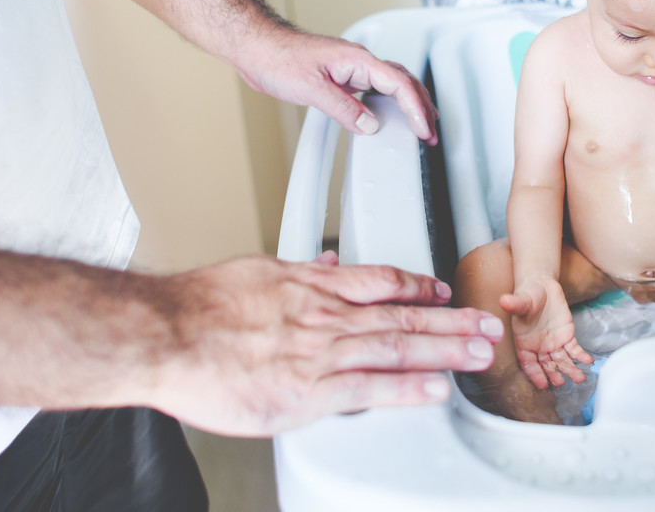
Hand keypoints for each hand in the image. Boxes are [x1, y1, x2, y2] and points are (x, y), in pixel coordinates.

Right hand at [148, 251, 502, 435]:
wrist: (167, 334)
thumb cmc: (200, 306)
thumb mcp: (254, 272)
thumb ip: (295, 272)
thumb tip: (323, 262)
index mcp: (312, 285)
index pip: (380, 281)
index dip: (417, 286)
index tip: (441, 290)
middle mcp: (325, 316)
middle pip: (402, 314)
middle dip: (450, 320)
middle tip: (486, 324)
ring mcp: (320, 352)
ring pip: (397, 346)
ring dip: (444, 349)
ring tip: (478, 353)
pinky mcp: (306, 391)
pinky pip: (368, 388)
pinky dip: (406, 388)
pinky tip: (435, 390)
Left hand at [235, 23, 437, 143]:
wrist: (256, 48)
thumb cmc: (277, 58)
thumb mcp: (312, 88)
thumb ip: (344, 109)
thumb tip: (370, 125)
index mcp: (358, 60)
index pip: (399, 84)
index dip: (415, 108)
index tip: (423, 129)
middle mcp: (358, 62)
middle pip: (403, 82)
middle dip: (422, 107)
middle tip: (430, 132)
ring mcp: (351, 69)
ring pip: (392, 84)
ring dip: (409, 104)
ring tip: (420, 124)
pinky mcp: (341, 77)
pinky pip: (374, 89)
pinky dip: (389, 103)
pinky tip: (387, 115)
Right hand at [499, 277, 591, 389]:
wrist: (541, 286)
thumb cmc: (527, 295)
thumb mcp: (521, 300)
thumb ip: (515, 304)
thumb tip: (504, 300)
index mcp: (524, 343)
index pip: (529, 363)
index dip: (535, 374)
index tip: (541, 384)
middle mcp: (539, 347)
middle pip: (546, 366)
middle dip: (553, 375)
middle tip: (560, 382)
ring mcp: (554, 343)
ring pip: (562, 361)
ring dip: (570, 370)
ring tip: (579, 378)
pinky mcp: (567, 336)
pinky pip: (574, 349)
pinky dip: (581, 356)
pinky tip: (587, 361)